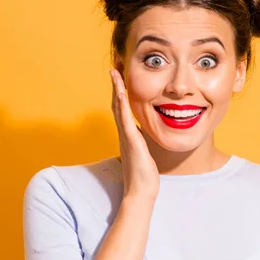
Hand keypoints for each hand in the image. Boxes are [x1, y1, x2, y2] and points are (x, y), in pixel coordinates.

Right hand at [110, 69, 158, 199]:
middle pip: (117, 103)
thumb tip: (144, 135)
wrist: (141, 193)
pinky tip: (122, 93)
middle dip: (116, 84)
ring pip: (119, 108)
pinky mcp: (132, 143)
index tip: (121, 75)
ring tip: (114, 72)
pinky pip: (125, 120)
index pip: (122, 108)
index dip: (120, 91)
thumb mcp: (145, 153)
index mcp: (128, 135)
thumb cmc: (144, 176)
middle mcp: (124, 134)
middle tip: (114, 66)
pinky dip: (123, 105)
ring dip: (117, 89)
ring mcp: (126, 137)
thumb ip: (142, 143)